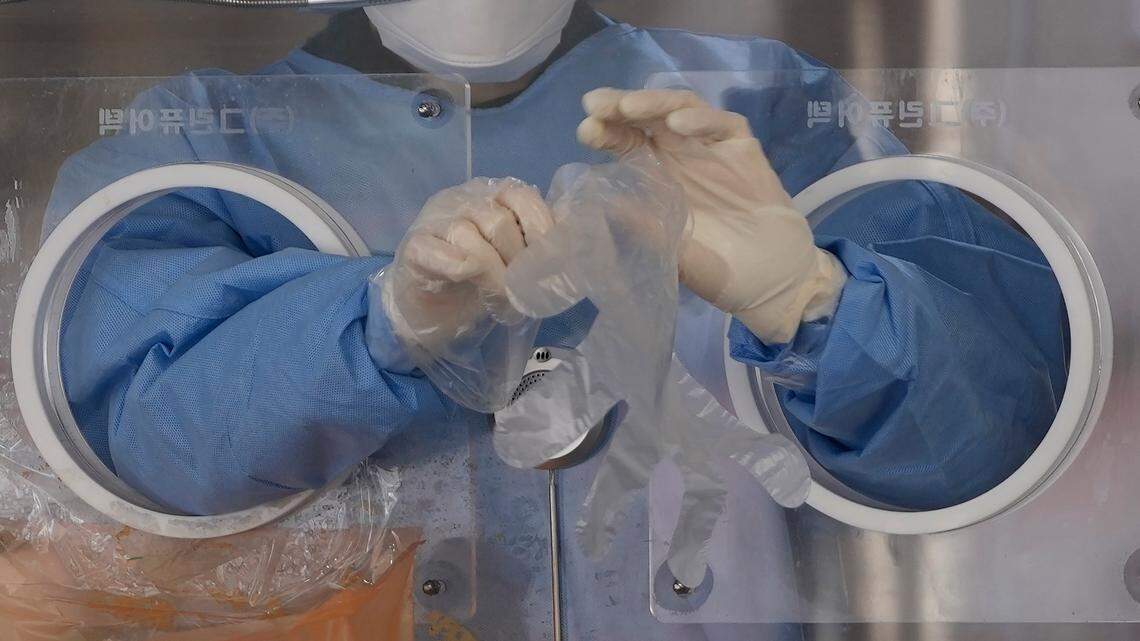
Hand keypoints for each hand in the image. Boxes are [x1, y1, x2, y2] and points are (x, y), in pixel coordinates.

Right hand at [383, 178, 552, 353]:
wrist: (430, 311)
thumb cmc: (479, 283)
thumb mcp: (515, 261)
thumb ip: (538, 245)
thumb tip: (572, 245)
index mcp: (492, 197)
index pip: (522, 196)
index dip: (541, 229)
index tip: (550, 262)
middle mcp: (463, 200)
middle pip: (499, 220)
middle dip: (517, 261)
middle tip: (523, 291)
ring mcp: (434, 220)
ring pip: (467, 235)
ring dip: (491, 273)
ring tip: (501, 299)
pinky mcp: (413, 247)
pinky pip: (434, 249)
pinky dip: (454, 265)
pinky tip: (465, 278)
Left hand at [577, 88, 845, 343]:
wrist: (771, 280)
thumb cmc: (716, 267)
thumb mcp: (667, 249)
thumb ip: (637, 224)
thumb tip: (590, 203)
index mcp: (654, 175)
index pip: (625, 143)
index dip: (606, 132)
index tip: (585, 130)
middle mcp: (679, 154)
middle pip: (646, 117)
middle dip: (620, 106)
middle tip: (595, 104)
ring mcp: (711, 147)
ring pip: (680, 110)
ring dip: (654, 104)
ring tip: (629, 108)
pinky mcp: (742, 147)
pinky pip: (721, 124)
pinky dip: (699, 121)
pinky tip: (678, 126)